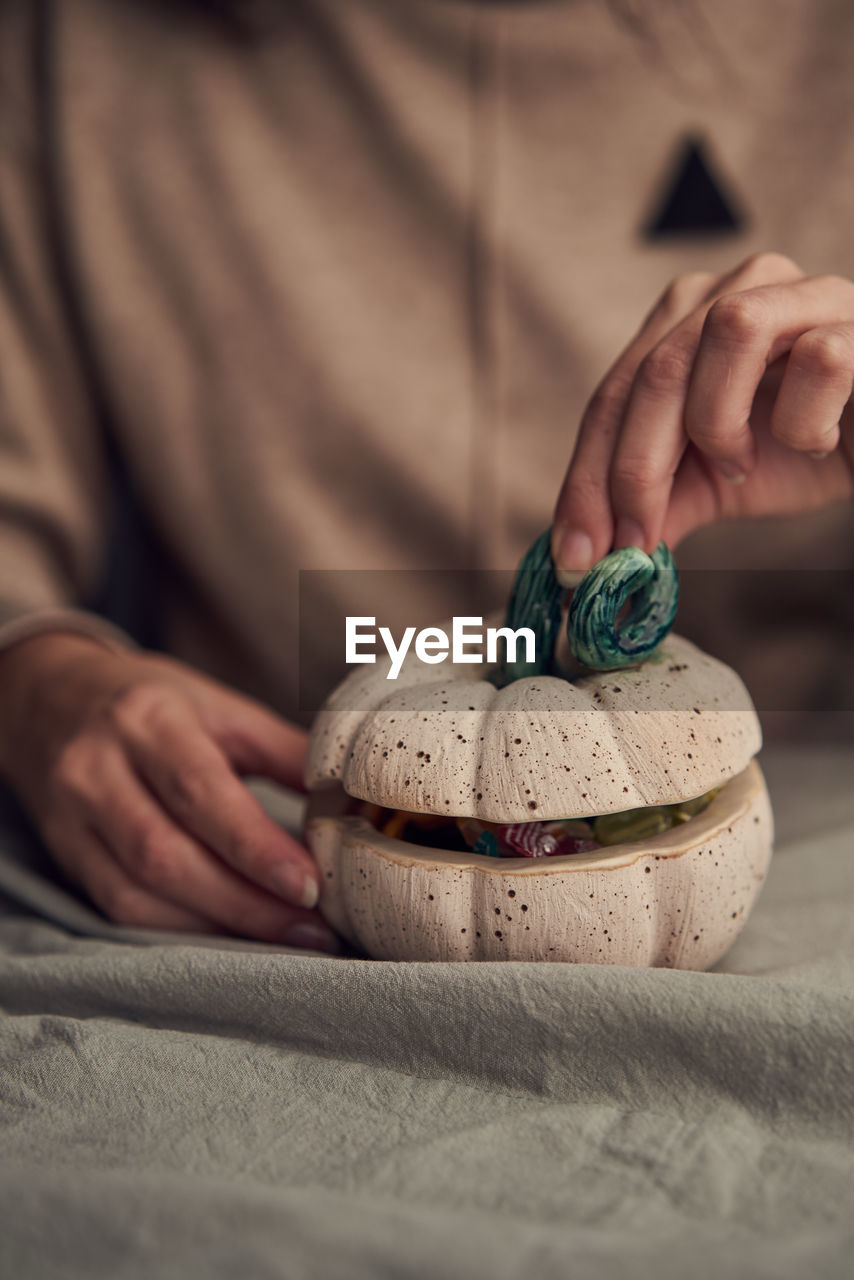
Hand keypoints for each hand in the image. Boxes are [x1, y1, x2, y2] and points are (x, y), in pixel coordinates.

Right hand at [0, 633, 339, 951]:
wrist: (49, 698)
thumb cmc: (152, 702)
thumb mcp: (219, 706)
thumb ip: (283, 750)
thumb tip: (348, 798)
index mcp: (148, 720)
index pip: (200, 793)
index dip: (256, 848)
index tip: (309, 885)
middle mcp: (98, 768)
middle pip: (167, 854)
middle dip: (246, 902)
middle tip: (311, 925)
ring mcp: (72, 816)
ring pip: (140, 893)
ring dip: (218, 925)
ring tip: (285, 936)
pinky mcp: (63, 854)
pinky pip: (119, 908)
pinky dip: (180, 928)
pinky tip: (229, 933)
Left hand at [552, 252, 853, 573]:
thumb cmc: (806, 444)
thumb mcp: (714, 481)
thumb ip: (654, 504)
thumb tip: (585, 556)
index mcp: (687, 318)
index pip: (614, 394)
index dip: (587, 476)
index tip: (574, 552)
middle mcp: (737, 288)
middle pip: (656, 369)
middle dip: (634, 469)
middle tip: (633, 542)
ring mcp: (803, 292)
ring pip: (729, 332)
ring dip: (720, 422)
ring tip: (742, 465)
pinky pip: (820, 358)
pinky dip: (805, 420)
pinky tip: (817, 441)